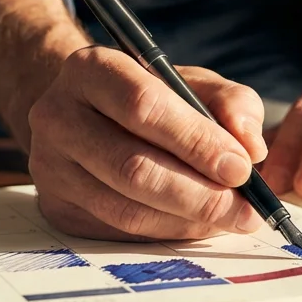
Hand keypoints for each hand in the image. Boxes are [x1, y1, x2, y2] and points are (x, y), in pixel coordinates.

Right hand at [26, 46, 269, 240]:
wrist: (84, 113)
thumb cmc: (147, 96)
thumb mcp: (192, 83)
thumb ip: (231, 103)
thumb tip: (251, 148)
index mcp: (90, 69)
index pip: (143, 107)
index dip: (196, 142)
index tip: (241, 168)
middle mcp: (59, 116)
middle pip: (132, 167)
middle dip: (199, 195)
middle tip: (246, 211)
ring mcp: (50, 166)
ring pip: (125, 209)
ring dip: (187, 221)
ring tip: (230, 219)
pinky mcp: (56, 206)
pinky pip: (118, 231)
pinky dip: (166, 232)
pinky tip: (194, 224)